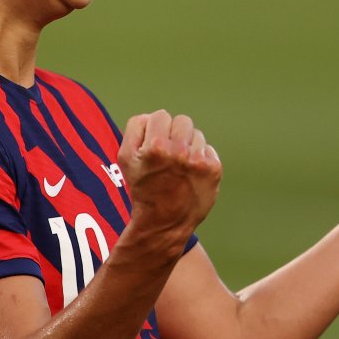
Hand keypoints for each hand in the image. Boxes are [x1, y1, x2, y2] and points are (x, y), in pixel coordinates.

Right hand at [118, 110, 221, 239]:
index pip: (160, 116)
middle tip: (167, 154)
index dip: (154, 130)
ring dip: (187, 146)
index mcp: (155, 147)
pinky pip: (208, 149)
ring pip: (196, 134)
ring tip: (178, 166)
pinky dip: (200, 158)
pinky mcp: (213, 170)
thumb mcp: (125, 158)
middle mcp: (179, 152)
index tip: (153, 147)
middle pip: (182, 121)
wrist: (164, 222)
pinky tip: (190, 174)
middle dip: (173, 134)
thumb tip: (153, 116)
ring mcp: (199, 162)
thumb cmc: (143, 188)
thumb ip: (136, 128)